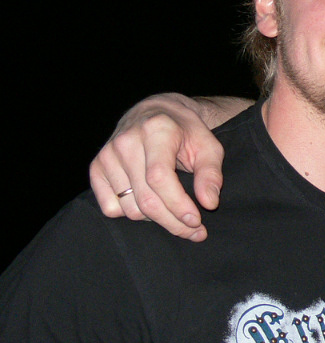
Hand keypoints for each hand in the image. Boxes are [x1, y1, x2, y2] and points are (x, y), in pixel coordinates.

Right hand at [89, 93, 232, 240]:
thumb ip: (211, 173)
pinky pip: (111, 207)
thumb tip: (209, 203)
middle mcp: (126, 141)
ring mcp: (107, 155)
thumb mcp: (208, 145)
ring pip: (130, 208)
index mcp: (155, 130)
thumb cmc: (186, 131)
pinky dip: (133, 213)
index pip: (159, 178)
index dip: (178, 204)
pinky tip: (150, 201)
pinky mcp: (96, 168)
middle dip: (172, 222)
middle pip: (146, 199)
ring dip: (156, 219)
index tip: (196, 221)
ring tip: (175, 212)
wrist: (156, 112)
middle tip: (194, 230)